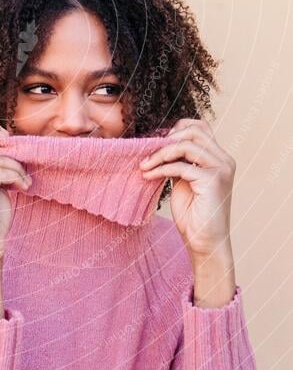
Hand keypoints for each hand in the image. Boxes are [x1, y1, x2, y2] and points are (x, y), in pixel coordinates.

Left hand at [139, 118, 235, 262]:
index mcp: (219, 157)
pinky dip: (161, 168)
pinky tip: (148, 175)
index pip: (200, 127)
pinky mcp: (213, 181)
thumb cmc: (193, 215)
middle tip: (148, 154)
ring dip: (160, 153)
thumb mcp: (183, 180)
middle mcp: (224, 160)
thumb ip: (178, 160)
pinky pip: (181, 165)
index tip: (156, 144)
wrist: (205, 243)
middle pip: (194, 130)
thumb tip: (159, 143)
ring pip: (187, 145)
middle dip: (167, 139)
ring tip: (145, 165)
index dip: (176, 129)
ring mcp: (221, 169)